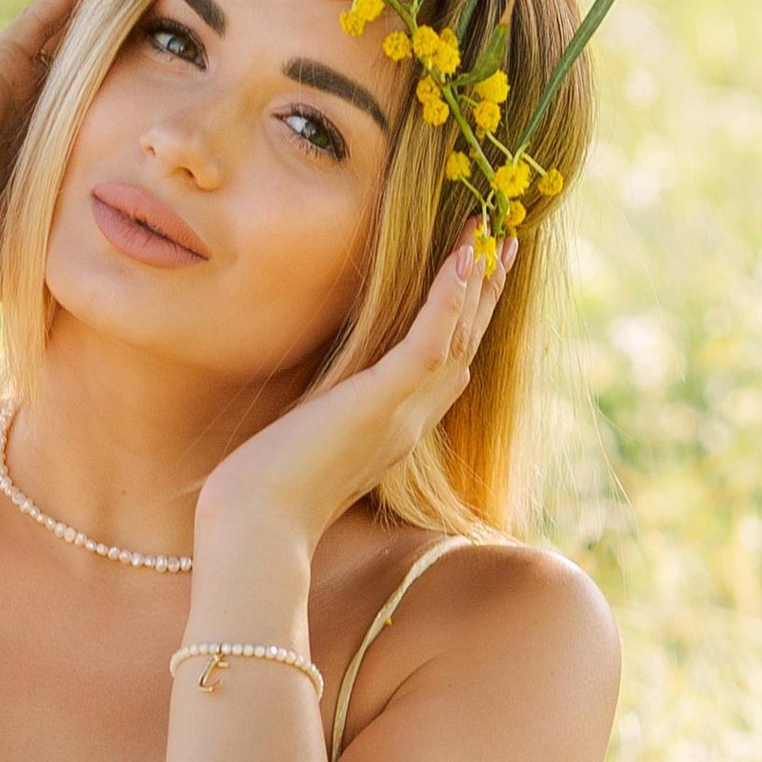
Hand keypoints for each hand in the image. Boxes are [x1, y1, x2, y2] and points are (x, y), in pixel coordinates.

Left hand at [196, 229, 513, 547]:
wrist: (255, 526)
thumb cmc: (266, 490)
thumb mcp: (307, 438)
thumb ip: (328, 410)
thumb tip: (320, 386)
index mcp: (395, 431)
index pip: (444, 368)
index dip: (466, 322)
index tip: (479, 279)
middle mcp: (410, 423)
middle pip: (464, 346)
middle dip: (485, 293)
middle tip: (505, 241)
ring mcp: (401, 414)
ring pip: (457, 338)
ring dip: (477, 283)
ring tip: (492, 235)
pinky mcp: (380, 403)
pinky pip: (428, 344)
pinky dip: (447, 300)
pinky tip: (462, 260)